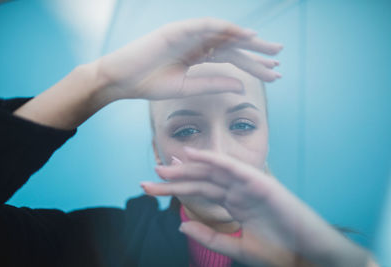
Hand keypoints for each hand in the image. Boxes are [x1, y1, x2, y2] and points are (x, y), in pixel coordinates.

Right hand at [96, 17, 282, 100]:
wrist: (119, 80)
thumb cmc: (148, 84)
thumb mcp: (186, 87)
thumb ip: (213, 83)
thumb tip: (242, 86)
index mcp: (197, 56)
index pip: (231, 58)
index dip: (252, 65)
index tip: (273, 74)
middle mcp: (196, 43)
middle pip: (233, 45)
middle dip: (257, 52)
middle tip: (280, 59)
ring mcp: (187, 34)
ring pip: (225, 35)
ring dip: (248, 41)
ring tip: (271, 50)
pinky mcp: (177, 29)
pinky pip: (207, 26)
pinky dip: (227, 29)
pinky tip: (247, 36)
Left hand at [141, 147, 372, 266]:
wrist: (311, 256)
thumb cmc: (280, 252)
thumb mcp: (236, 247)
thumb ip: (209, 236)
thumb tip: (180, 223)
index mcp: (234, 203)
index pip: (200, 191)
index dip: (177, 188)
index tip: (154, 186)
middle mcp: (238, 191)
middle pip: (201, 180)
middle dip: (176, 178)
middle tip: (152, 175)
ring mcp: (249, 185)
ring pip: (214, 171)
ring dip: (190, 167)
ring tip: (165, 166)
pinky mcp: (261, 183)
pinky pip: (234, 169)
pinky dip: (215, 160)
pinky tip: (195, 156)